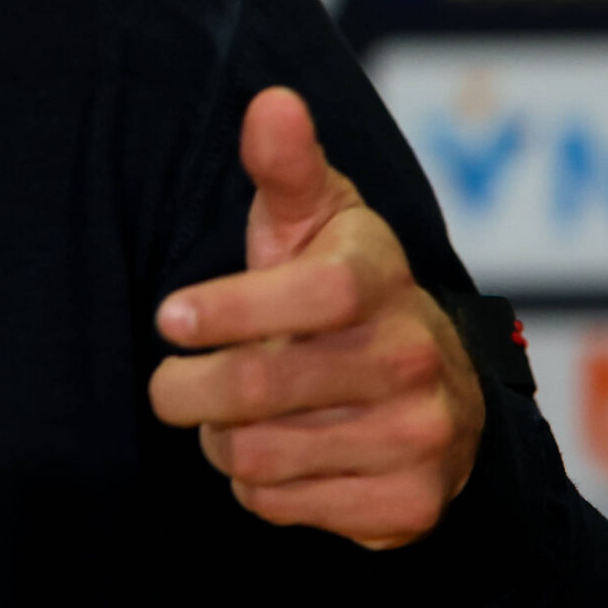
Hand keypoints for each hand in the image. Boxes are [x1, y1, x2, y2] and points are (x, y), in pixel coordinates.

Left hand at [148, 87, 483, 548]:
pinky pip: (284, 505)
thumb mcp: (315, 219)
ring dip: (221, 440)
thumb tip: (272, 102)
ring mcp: (419, 436)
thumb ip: (285, 165)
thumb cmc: (341, 289)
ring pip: (262, 455)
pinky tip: (274, 453)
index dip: (232, 309)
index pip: (314, 294)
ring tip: (227, 418)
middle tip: (170, 384)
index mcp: (382, 278)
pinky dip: (256, 486)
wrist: (437, 393)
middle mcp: (413, 357)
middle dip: (188, 390)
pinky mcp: (409, 505)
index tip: (170, 318)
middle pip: (261, 387)